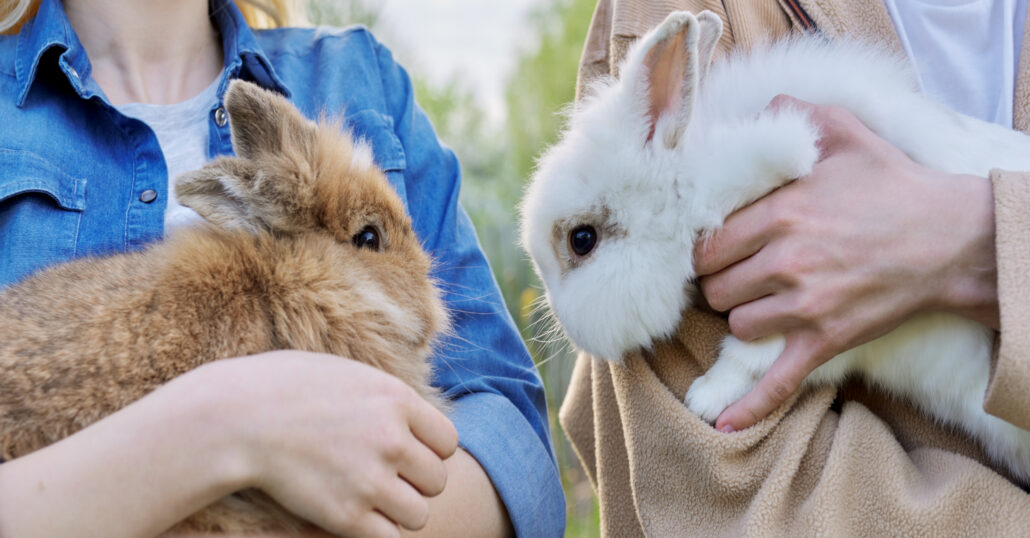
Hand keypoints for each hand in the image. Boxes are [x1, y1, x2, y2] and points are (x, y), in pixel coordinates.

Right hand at [204, 351, 457, 536]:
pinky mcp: (346, 515)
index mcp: (396, 399)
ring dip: (397, 512)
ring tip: (369, 502)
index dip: (429, 451)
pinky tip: (352, 519)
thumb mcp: (345, 374)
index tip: (404, 454)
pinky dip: (375, 534)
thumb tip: (406, 412)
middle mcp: (392, 439)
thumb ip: (384, 396)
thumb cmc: (281, 388)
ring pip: (418, 513)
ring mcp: (371, 479)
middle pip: (437, 479)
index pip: (447, 442)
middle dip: (414, 483)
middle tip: (384, 479)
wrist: (234, 419)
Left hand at [694, 95, 997, 431]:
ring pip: (737, 324)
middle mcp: (786, 260)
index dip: (700, 248)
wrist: (955, 239)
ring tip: (759, 301)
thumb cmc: (894, 184)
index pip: (705, 243)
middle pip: (714, 286)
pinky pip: (779, 379)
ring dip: (741, 316)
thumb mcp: (844, 133)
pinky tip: (721, 426)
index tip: (707, 247)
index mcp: (780, 213)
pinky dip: (750, 405)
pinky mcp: (827, 339)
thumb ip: (792, 115)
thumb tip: (755, 111)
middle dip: (718, 281)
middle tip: (733, 273)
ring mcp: (805, 305)